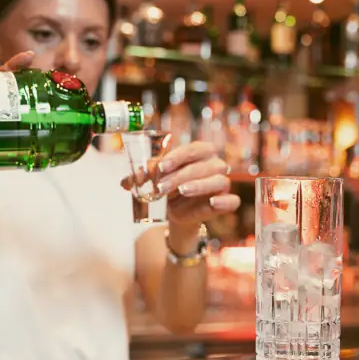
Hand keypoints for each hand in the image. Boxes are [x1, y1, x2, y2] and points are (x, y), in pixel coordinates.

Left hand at [121, 141, 240, 250]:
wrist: (177, 211)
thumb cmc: (170, 186)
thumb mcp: (157, 178)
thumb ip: (144, 176)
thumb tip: (126, 181)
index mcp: (201, 152)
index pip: (193, 149)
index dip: (178, 156)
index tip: (161, 166)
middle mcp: (215, 165)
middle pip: (202, 166)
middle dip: (180, 176)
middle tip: (162, 187)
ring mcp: (222, 184)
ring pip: (217, 181)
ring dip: (199, 186)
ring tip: (181, 191)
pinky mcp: (226, 202)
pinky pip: (232, 201)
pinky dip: (224, 201)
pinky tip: (213, 202)